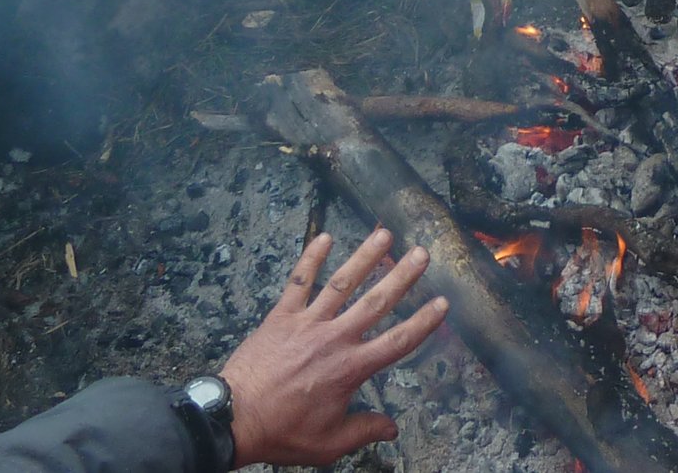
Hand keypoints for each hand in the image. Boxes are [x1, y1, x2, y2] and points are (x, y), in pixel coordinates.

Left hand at [220, 227, 447, 467]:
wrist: (234, 418)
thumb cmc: (282, 432)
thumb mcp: (328, 443)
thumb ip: (363, 431)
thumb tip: (392, 429)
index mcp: (351, 368)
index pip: (397, 342)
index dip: (423, 322)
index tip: (443, 303)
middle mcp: (335, 338)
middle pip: (376, 302)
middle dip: (402, 276)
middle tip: (422, 252)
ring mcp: (307, 322)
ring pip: (342, 283)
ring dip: (364, 257)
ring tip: (384, 234)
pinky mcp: (281, 316)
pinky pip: (298, 282)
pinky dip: (310, 258)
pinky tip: (324, 236)